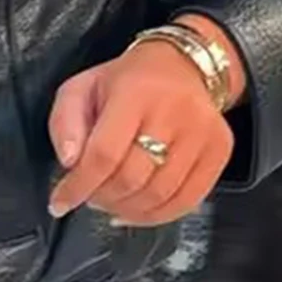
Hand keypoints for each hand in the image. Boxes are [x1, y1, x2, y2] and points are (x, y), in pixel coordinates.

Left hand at [46, 41, 233, 226]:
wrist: (182, 65)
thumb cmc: (126, 82)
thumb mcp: (82, 87)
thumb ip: (65, 122)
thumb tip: (70, 162)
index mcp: (135, 92)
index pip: (105, 153)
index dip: (79, 185)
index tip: (61, 202)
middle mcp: (174, 111)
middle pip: (132, 178)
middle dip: (102, 196)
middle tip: (89, 195)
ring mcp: (202, 132)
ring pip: (159, 195)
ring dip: (127, 209)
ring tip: (111, 201)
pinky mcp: (220, 149)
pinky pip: (188, 201)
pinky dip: (157, 216)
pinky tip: (136, 211)